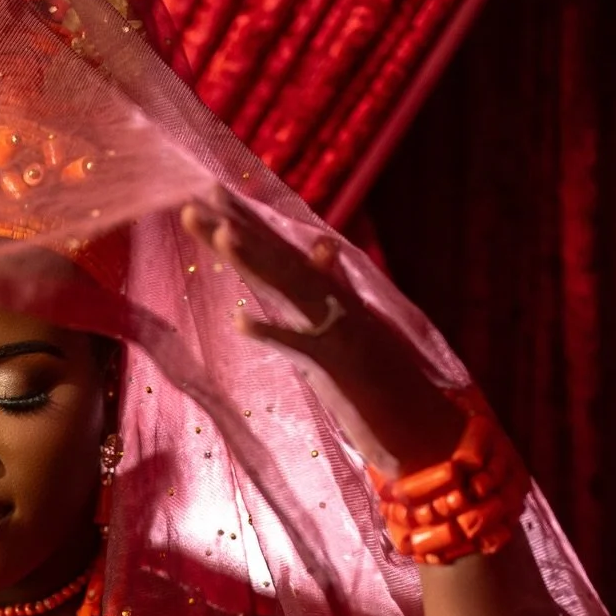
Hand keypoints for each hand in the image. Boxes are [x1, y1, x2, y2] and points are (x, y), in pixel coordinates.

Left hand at [181, 186, 462, 474]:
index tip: (211, 191)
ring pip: (287, 288)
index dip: (246, 221)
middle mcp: (333, 302)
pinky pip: (297, 347)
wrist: (421, 424)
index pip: (281, 249)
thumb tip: (324, 247)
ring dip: (253, 261)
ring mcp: (335, 330)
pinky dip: (271, 334)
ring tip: (219, 234)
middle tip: (195, 197)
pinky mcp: (336, 366)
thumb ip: (336, 286)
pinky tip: (238, 322)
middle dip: (236, 228)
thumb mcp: (356, 325)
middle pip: (276, 258)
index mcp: (332, 294)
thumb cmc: (385, 378)